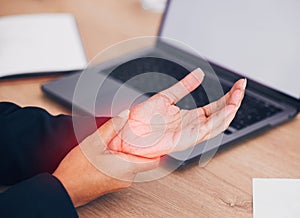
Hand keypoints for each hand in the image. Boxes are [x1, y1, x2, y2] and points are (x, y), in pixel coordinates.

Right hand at [53, 112, 158, 206]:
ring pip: (131, 163)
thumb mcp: (94, 142)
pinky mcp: (113, 183)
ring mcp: (120, 182)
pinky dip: (119, 159)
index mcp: (127, 168)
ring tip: (116, 142)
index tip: (155, 137)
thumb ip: (112, 127)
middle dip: (137, 146)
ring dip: (126, 152)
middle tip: (132, 134)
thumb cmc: (76, 171)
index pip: (155, 160)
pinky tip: (108, 152)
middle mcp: (127, 178)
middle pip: (142, 160)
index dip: (157, 148)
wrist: (63, 189)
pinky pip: (123, 169)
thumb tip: (125, 115)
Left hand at [108, 68, 245, 157]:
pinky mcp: (184, 140)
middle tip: (242, 86)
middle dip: (234, 101)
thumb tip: (199, 74)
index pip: (216, 107)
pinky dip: (218, 120)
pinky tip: (226, 109)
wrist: (126, 132)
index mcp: (190, 117)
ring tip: (238, 96)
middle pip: (221, 115)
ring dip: (230, 110)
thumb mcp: (166, 96)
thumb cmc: (142, 118)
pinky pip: (206, 130)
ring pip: (218, 124)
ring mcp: (190, 133)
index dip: (229, 96)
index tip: (238, 84)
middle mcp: (193, 126)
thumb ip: (184, 86)